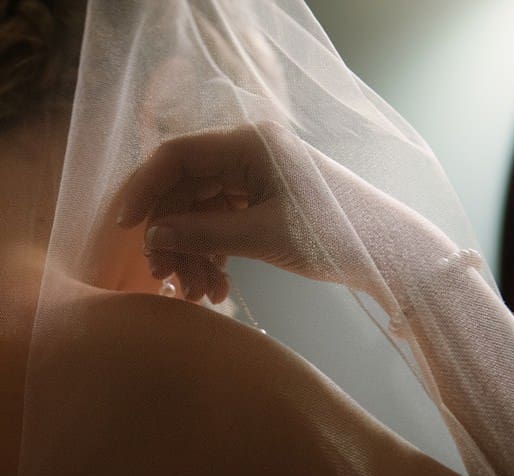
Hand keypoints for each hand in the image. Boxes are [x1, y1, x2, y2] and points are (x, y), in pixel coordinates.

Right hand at [115, 121, 458, 305]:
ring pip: (199, 212)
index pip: (176, 155)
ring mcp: (254, 177)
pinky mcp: (262, 201)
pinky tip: (217, 288)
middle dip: (171, 236)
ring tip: (198, 294)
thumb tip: (152, 236)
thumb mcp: (262, 235)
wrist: (388, 253)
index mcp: (248, 144)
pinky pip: (220, 223)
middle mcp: (247, 153)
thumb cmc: (331, 235)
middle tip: (164, 278)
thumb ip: (202, 233)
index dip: (144, 190)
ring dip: (191, 253)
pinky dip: (213, 255)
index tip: (125, 229)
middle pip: (184, 189)